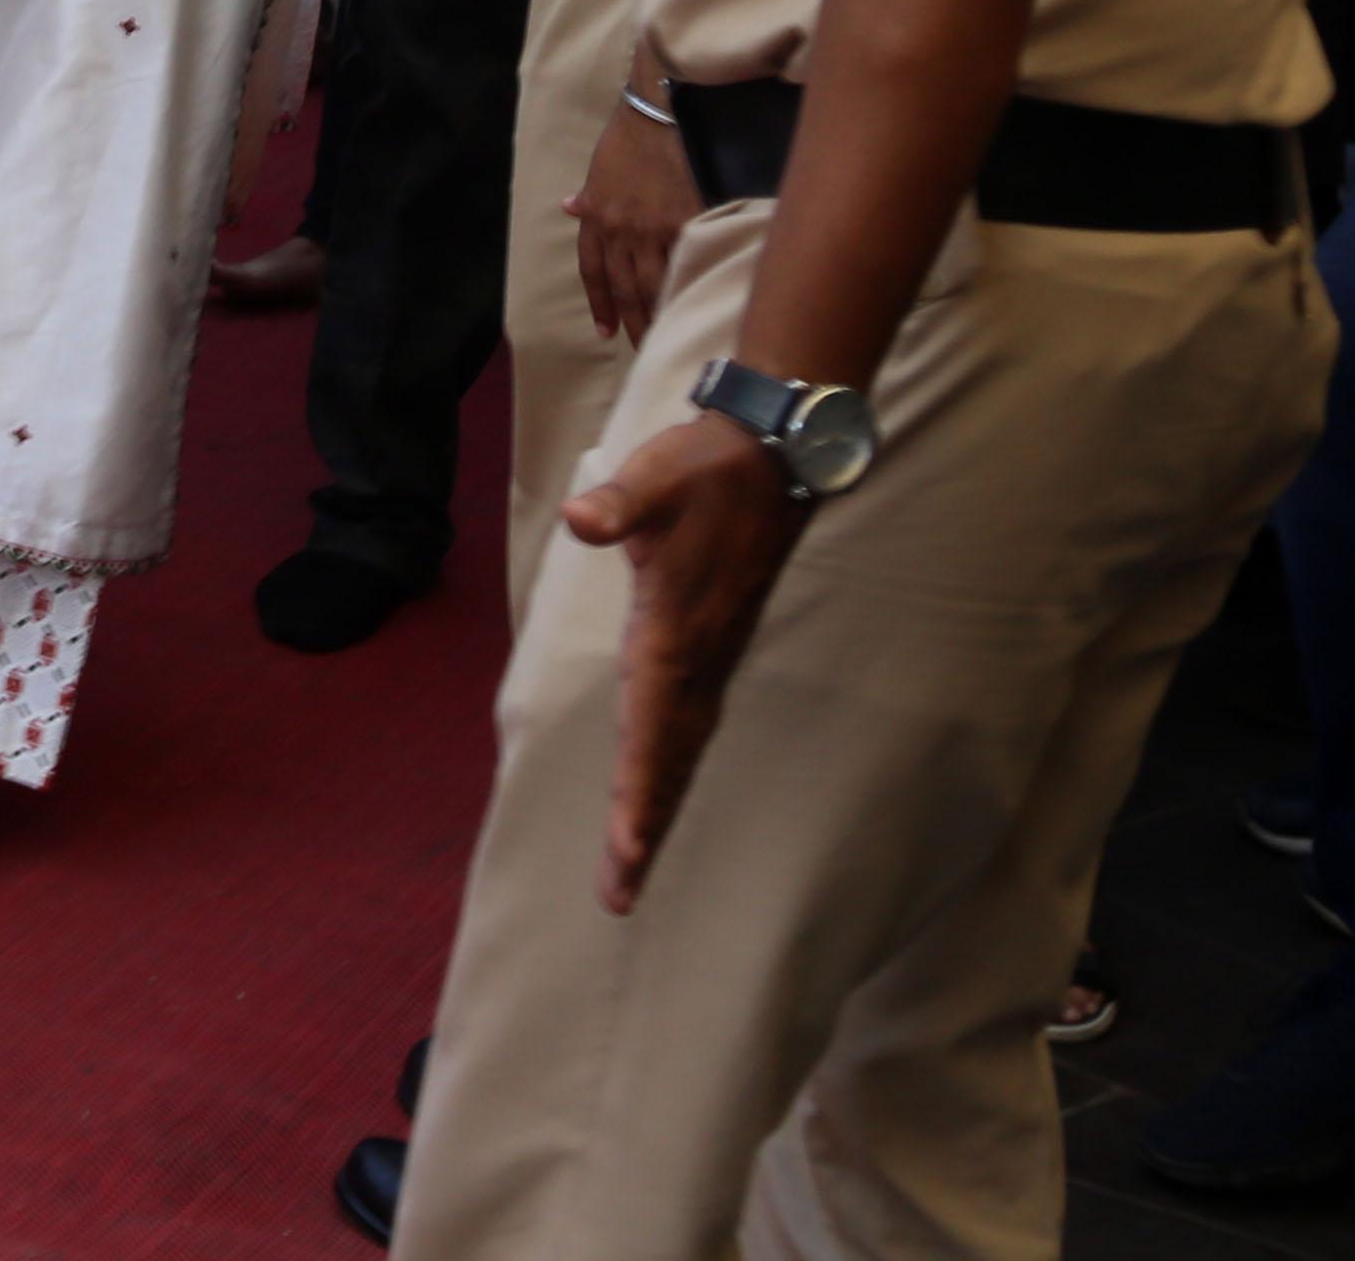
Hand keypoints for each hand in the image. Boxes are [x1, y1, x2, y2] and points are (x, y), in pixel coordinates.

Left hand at [561, 413, 802, 911]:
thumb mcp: (656, 477)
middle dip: (643, 829)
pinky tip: (660, 789)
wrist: (773, 456)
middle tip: (619, 898)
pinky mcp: (713, 648)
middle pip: (666, 761)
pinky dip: (672, 769)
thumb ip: (619, 504)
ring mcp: (709, 658)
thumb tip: (581, 516)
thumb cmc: (705, 468)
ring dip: (656, 808)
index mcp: (674, 634)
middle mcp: (695, 659)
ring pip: (680, 750)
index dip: (638, 787)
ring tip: (632, 867)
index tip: (628, 844)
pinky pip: (689, 727)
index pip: (650, 725)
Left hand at [571, 88, 696, 342]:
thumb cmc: (627, 137)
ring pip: (655, 283)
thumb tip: (568, 207)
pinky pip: (687, 260)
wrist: (656, 111)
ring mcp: (652, 227)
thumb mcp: (597, 169)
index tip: (605, 332)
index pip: (593, 272)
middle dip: (633, 322)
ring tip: (671, 337)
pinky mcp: (685, 219)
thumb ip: (588, 197)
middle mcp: (620, 229)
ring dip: (661, 314)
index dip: (599, 304)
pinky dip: (691, 283)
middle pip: (625, 287)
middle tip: (644, 351)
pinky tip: (698, 302)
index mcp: (596, 218)